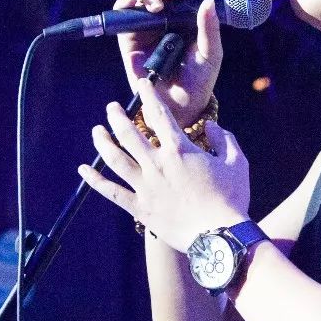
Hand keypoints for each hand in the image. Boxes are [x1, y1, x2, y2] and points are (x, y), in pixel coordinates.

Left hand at [80, 77, 249, 253]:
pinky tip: (83, 170)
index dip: (149, 96)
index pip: (159, 115)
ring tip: (96, 131)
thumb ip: (224, 140)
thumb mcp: (236, 163)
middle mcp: (158, 164)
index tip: (141, 84)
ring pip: (116, 159)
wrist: (219, 237)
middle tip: (111, 108)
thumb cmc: (231, 199)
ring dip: (103, 142)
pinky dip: (95, 181)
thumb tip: (211, 126)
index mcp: (180, 150)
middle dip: (117, 117)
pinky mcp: (140, 208)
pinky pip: (112, 192)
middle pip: (129, 134)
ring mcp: (146, 186)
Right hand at [113, 0, 221, 128]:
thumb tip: (208, 0)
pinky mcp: (130, 35)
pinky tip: (132, 3)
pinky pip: (124, 11)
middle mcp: (170, 15)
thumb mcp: (211, 55)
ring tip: (155, 6)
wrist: (177, 106)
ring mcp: (148, 23)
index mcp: (192, 15)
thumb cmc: (199, 80)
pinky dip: (125, 2)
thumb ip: (210, 29)